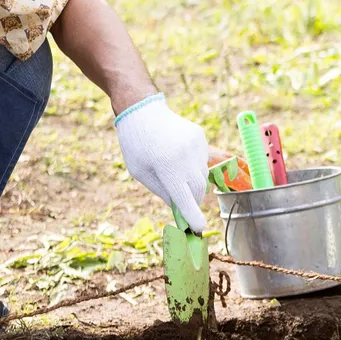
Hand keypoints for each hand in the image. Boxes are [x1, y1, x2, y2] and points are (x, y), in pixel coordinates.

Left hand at [114, 94, 208, 231]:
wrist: (142, 111)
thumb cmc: (136, 145)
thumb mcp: (141, 173)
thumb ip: (162, 190)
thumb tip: (180, 207)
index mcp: (166, 167)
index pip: (184, 198)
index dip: (193, 216)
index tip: (199, 229)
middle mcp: (185, 156)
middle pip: (198, 189)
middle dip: (193, 200)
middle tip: (185, 205)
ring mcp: (196, 146)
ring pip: (203, 175)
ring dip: (193, 182)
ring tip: (176, 173)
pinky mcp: (201, 137)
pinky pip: (203, 160)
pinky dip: (194, 166)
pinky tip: (179, 157)